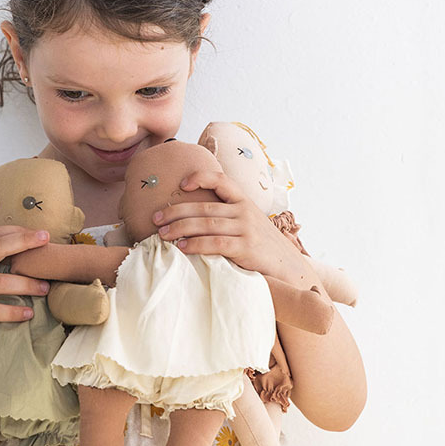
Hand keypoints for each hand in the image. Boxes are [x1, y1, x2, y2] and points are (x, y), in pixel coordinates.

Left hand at [152, 170, 308, 281]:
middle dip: (176, 212)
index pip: (221, 180)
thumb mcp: (248, 223)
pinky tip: (181, 247)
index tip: (181, 184)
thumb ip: (227, 216)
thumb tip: (190, 217)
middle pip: (204, 206)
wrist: (290, 268)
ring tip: (162, 234)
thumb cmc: (262, 246)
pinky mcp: (246, 247)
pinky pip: (215, 243)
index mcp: (244, 201)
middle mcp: (244, 211)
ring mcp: (246, 228)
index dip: (200, 177)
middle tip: (155, 218)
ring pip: (206, 223)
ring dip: (180, 228)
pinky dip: (196, 244)